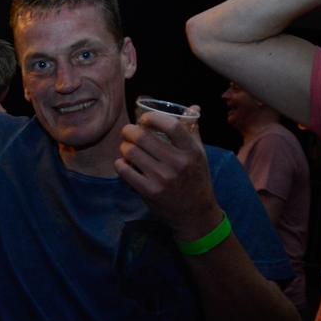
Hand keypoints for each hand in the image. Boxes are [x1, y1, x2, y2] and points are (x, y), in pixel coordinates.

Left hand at [115, 108, 221, 240]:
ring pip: (130, 152)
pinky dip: (120, 164)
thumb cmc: (196, 179)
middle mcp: (178, 163)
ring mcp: (162, 178)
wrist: (195, 213)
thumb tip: (193, 106)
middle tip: (128, 132)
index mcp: (192, 151)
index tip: (144, 119)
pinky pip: (124, 170)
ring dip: (124, 147)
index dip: (152, 118)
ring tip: (126, 148)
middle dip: (129, 131)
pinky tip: (124, 164)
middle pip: (143, 137)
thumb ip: (193, 130)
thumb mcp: (199, 155)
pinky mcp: (149, 191)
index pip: (170, 125)